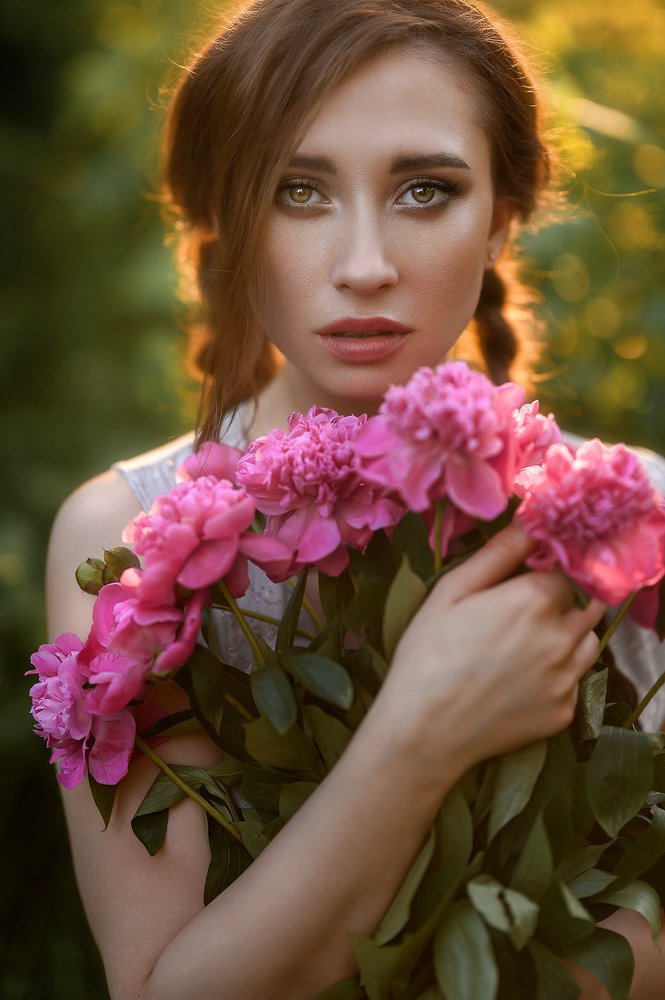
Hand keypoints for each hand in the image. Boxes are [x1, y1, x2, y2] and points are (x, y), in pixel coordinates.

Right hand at [381, 524, 604, 772]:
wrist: (424, 730)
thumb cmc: (428, 654)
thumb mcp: (452, 591)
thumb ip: (498, 553)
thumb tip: (530, 521)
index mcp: (535, 599)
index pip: (565, 569)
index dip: (544, 571)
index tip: (522, 580)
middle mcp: (562, 637)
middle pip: (585, 603)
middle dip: (561, 601)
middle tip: (522, 613)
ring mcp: (567, 678)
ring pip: (588, 641)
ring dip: (568, 634)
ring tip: (523, 644)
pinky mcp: (564, 711)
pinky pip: (575, 680)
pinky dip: (557, 674)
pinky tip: (520, 678)